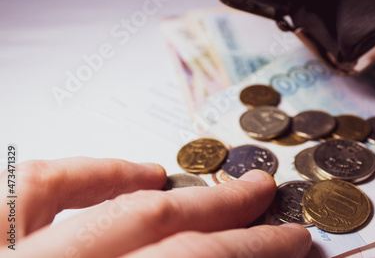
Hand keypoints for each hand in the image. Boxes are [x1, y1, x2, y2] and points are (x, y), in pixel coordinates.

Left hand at [0, 158, 310, 257]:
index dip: (250, 253)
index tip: (295, 242)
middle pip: (155, 229)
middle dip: (223, 215)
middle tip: (263, 194)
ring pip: (96, 204)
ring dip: (166, 194)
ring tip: (207, 187)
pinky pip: (30, 187)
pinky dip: (88, 174)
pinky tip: (128, 174)